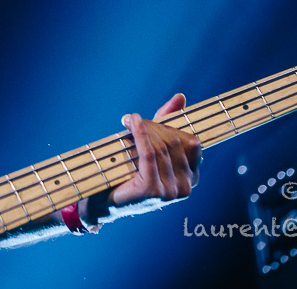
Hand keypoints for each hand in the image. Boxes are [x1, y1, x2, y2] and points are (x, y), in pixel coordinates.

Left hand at [104, 93, 200, 213]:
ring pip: (161, 147)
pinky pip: (149, 154)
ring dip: (144, 129)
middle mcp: (186, 187)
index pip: (191, 142)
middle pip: (174, 142)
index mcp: (191, 178)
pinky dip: (140, 134)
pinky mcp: (152, 190)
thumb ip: (167, 121)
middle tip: (133, 120)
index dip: (172, 126)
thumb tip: (180, 97)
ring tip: (128, 120)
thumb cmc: (130, 171)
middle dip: (154, 126)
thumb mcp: (152, 145)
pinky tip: (131, 122)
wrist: (105, 200)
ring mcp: (171, 192)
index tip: (151, 119)